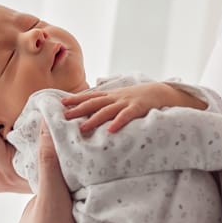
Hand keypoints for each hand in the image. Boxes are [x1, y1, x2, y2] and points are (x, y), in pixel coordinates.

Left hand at [61, 82, 187, 134]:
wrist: (161, 91)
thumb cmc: (139, 97)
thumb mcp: (121, 97)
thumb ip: (107, 101)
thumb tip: (91, 105)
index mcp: (111, 95)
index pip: (90, 96)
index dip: (76, 99)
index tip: (61, 102)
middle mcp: (116, 98)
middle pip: (94, 103)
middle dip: (78, 109)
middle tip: (64, 116)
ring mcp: (126, 103)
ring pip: (107, 111)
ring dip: (94, 119)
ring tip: (82, 128)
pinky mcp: (138, 108)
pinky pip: (126, 116)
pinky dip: (118, 123)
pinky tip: (110, 131)